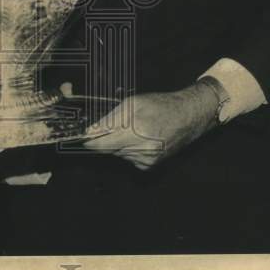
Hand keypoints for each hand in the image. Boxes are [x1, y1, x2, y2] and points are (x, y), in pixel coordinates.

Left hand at [80, 82, 219, 169]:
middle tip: (116, 125)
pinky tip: (141, 138)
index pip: (101, 144)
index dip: (89, 141)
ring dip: (118, 142)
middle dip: (105, 138)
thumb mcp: (133, 103)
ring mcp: (146, 160)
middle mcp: (141, 150)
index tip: (82, 136)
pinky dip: (129, 149)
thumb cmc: (161, 105)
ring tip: (134, 129)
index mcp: (136, 132)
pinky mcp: (149, 166)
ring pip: (117, 153)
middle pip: (108, 149)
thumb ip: (111, 118)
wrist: (187, 117)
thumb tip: (91, 130)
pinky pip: (128, 158)